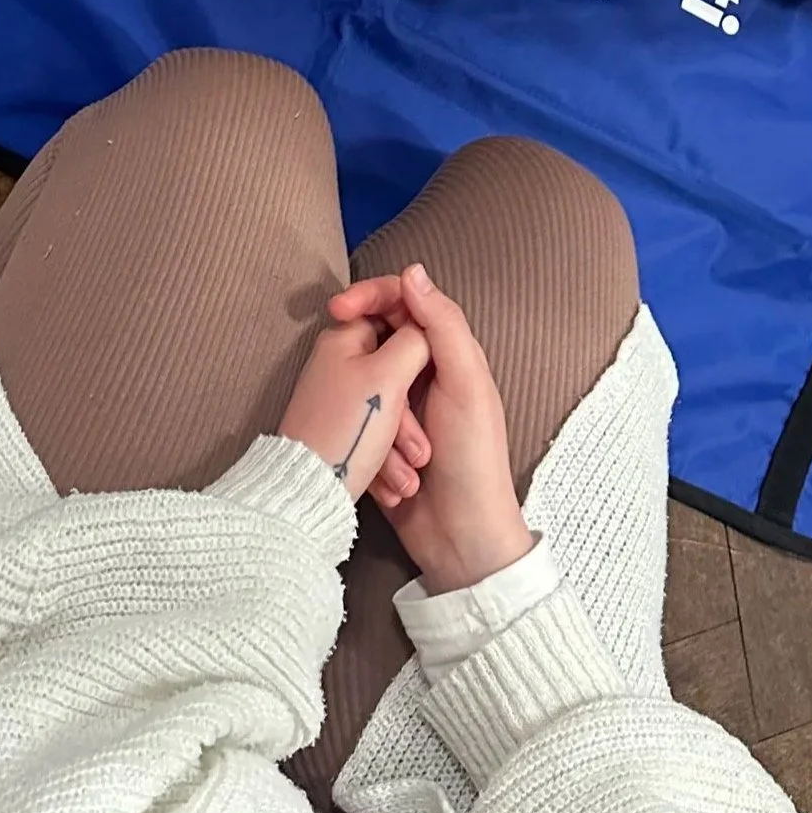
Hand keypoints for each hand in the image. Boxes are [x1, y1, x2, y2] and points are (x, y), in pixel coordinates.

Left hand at [278, 277, 430, 502]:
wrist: (309, 491)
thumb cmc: (346, 430)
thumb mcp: (389, 377)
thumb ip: (414, 340)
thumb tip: (425, 320)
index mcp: (345, 338)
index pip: (388, 309)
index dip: (417, 329)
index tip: (434, 352)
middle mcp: (339, 362)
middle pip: (396, 367)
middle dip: (413, 410)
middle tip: (420, 444)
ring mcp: (339, 396)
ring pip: (390, 404)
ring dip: (404, 440)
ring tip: (409, 471)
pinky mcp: (341, 427)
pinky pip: (376, 431)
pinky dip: (388, 454)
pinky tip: (393, 482)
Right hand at [331, 265, 532, 595]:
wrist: (464, 541)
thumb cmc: (474, 460)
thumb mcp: (465, 384)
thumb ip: (442, 326)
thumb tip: (413, 271)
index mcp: (449, 353)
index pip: (403, 303)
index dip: (370, 296)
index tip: (336, 308)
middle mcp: (426, 375)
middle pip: (378, 347)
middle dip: (372, 378)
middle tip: (365, 403)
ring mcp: (403, 411)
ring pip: (364, 391)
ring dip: (379, 429)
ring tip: (407, 462)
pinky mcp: (385, 445)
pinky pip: (361, 431)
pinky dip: (373, 454)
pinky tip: (393, 482)